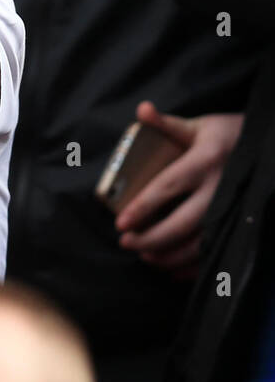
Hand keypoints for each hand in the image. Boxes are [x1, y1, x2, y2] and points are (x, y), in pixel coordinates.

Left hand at [115, 101, 243, 277]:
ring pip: (200, 243)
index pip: (167, 188)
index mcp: (205, 162)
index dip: (143, 207)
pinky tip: (174, 271)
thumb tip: (142, 109)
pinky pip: (218, 251)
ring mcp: (234, 210)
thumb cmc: (228, 136)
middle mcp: (220, 189)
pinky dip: (195, 267)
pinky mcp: (242, 224)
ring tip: (146, 257)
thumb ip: (167, 124)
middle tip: (127, 243)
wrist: (271, 149)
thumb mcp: (200, 126)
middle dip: (152, 238)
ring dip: (171, 255)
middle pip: (182, 223)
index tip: (121, 223)